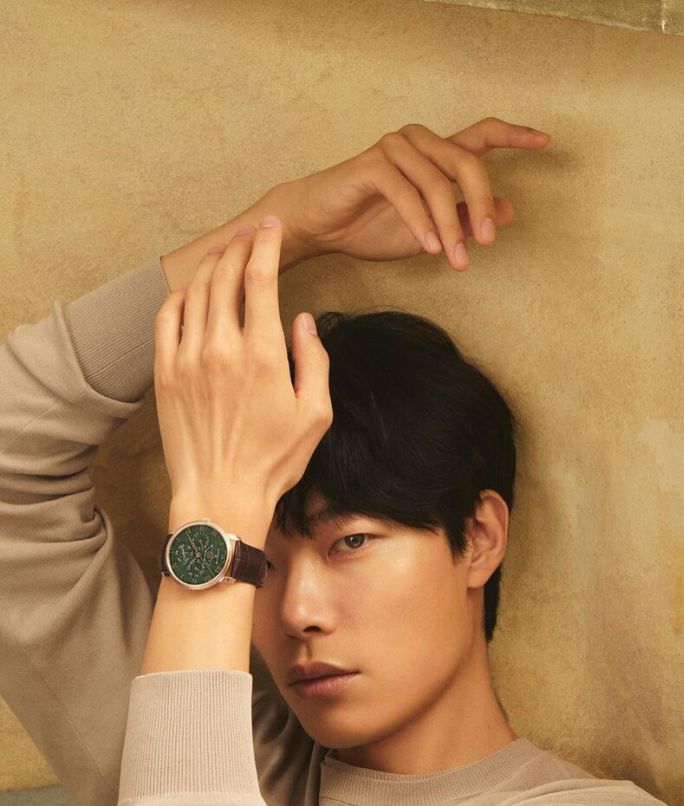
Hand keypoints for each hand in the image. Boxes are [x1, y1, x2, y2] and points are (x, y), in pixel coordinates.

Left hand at [153, 220, 332, 545]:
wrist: (220, 496)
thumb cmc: (273, 461)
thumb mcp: (316, 415)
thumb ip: (315, 361)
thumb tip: (303, 321)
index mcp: (262, 356)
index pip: (260, 278)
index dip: (266, 245)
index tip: (271, 230)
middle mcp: (220, 349)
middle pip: (225, 275)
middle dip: (239, 245)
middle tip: (251, 234)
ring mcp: (187, 359)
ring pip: (195, 291)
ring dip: (211, 265)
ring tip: (225, 254)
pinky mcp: (165, 374)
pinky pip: (167, 317)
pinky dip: (181, 295)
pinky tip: (193, 291)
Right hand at [265, 116, 550, 271]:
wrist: (321, 228)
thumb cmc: (370, 225)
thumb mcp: (430, 231)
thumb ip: (465, 219)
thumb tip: (507, 212)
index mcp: (435, 154)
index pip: (481, 135)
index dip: (514, 135)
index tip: (544, 142)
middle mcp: (419, 143)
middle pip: (468, 162)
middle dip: (483, 203)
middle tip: (488, 242)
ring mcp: (395, 149)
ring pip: (438, 183)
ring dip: (451, 226)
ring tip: (456, 261)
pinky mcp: (372, 164)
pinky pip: (407, 193)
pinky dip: (422, 224)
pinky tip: (430, 248)